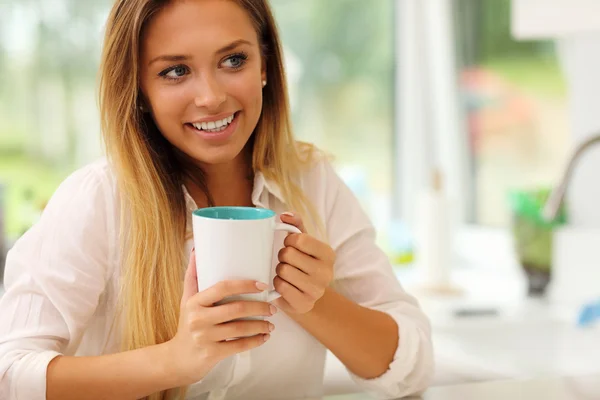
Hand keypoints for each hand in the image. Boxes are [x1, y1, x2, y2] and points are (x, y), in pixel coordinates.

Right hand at [166, 249, 276, 385]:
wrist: (178, 359)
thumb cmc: (187, 325)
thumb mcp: (187, 300)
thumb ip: (193, 276)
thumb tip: (196, 249)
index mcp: (195, 302)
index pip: (222, 287)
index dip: (245, 284)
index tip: (262, 285)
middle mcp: (199, 318)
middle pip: (236, 308)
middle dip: (259, 307)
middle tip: (272, 307)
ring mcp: (205, 337)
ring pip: (240, 328)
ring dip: (260, 325)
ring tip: (271, 323)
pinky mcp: (212, 354)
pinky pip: (239, 346)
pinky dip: (255, 341)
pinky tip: (264, 337)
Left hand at [273, 212, 335, 313]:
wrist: (308, 294)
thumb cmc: (304, 263)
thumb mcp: (304, 242)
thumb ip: (296, 225)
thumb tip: (284, 215)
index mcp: (328, 254)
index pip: (299, 239)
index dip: (289, 240)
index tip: (291, 245)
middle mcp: (326, 273)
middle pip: (287, 254)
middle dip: (282, 256)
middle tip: (288, 261)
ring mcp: (316, 290)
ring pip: (282, 271)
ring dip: (279, 270)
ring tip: (287, 273)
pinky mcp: (303, 304)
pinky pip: (280, 287)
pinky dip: (277, 284)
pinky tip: (285, 285)